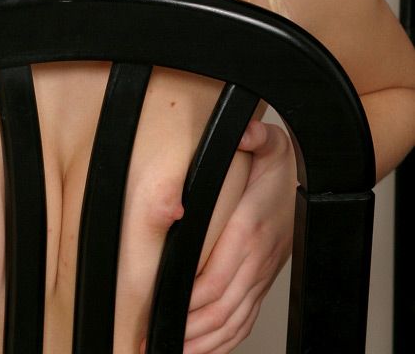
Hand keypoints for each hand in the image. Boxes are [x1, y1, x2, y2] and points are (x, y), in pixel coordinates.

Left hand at [182, 120, 296, 353]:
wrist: (314, 184)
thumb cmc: (285, 167)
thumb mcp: (271, 144)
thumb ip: (254, 137)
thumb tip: (243, 132)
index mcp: (250, 231)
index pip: (216, 279)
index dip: (187, 301)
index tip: (160, 308)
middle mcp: (257, 259)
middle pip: (220, 310)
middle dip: (185, 330)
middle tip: (149, 338)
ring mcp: (262, 275)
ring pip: (232, 323)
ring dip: (201, 342)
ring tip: (165, 348)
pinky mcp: (263, 282)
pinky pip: (245, 321)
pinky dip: (224, 341)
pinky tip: (202, 348)